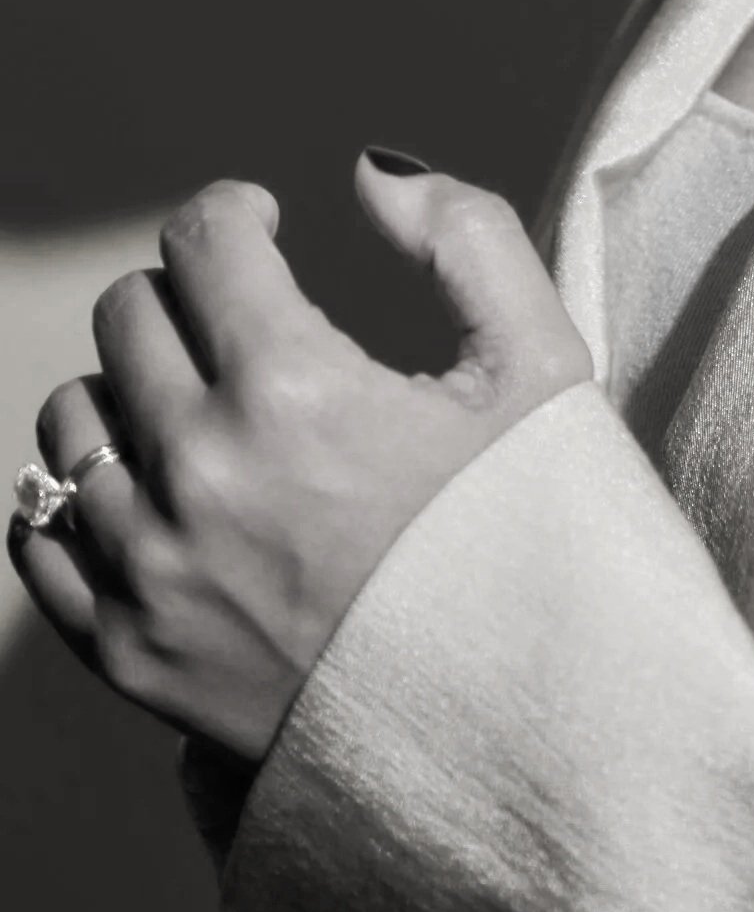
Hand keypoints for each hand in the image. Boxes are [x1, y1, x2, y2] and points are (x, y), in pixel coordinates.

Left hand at [8, 156, 590, 764]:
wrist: (522, 739)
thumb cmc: (534, 548)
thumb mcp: (544, 370)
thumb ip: (466, 237)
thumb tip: (370, 173)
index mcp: (295, 389)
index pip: (202, 241)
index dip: (236, 212)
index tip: (266, 228)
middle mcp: (200, 473)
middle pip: (128, 315)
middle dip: (188, 296)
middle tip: (248, 324)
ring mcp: (150, 570)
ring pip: (69, 421)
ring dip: (129, 395)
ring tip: (202, 414)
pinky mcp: (125, 654)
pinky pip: (35, 537)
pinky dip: (79, 501)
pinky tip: (151, 494)